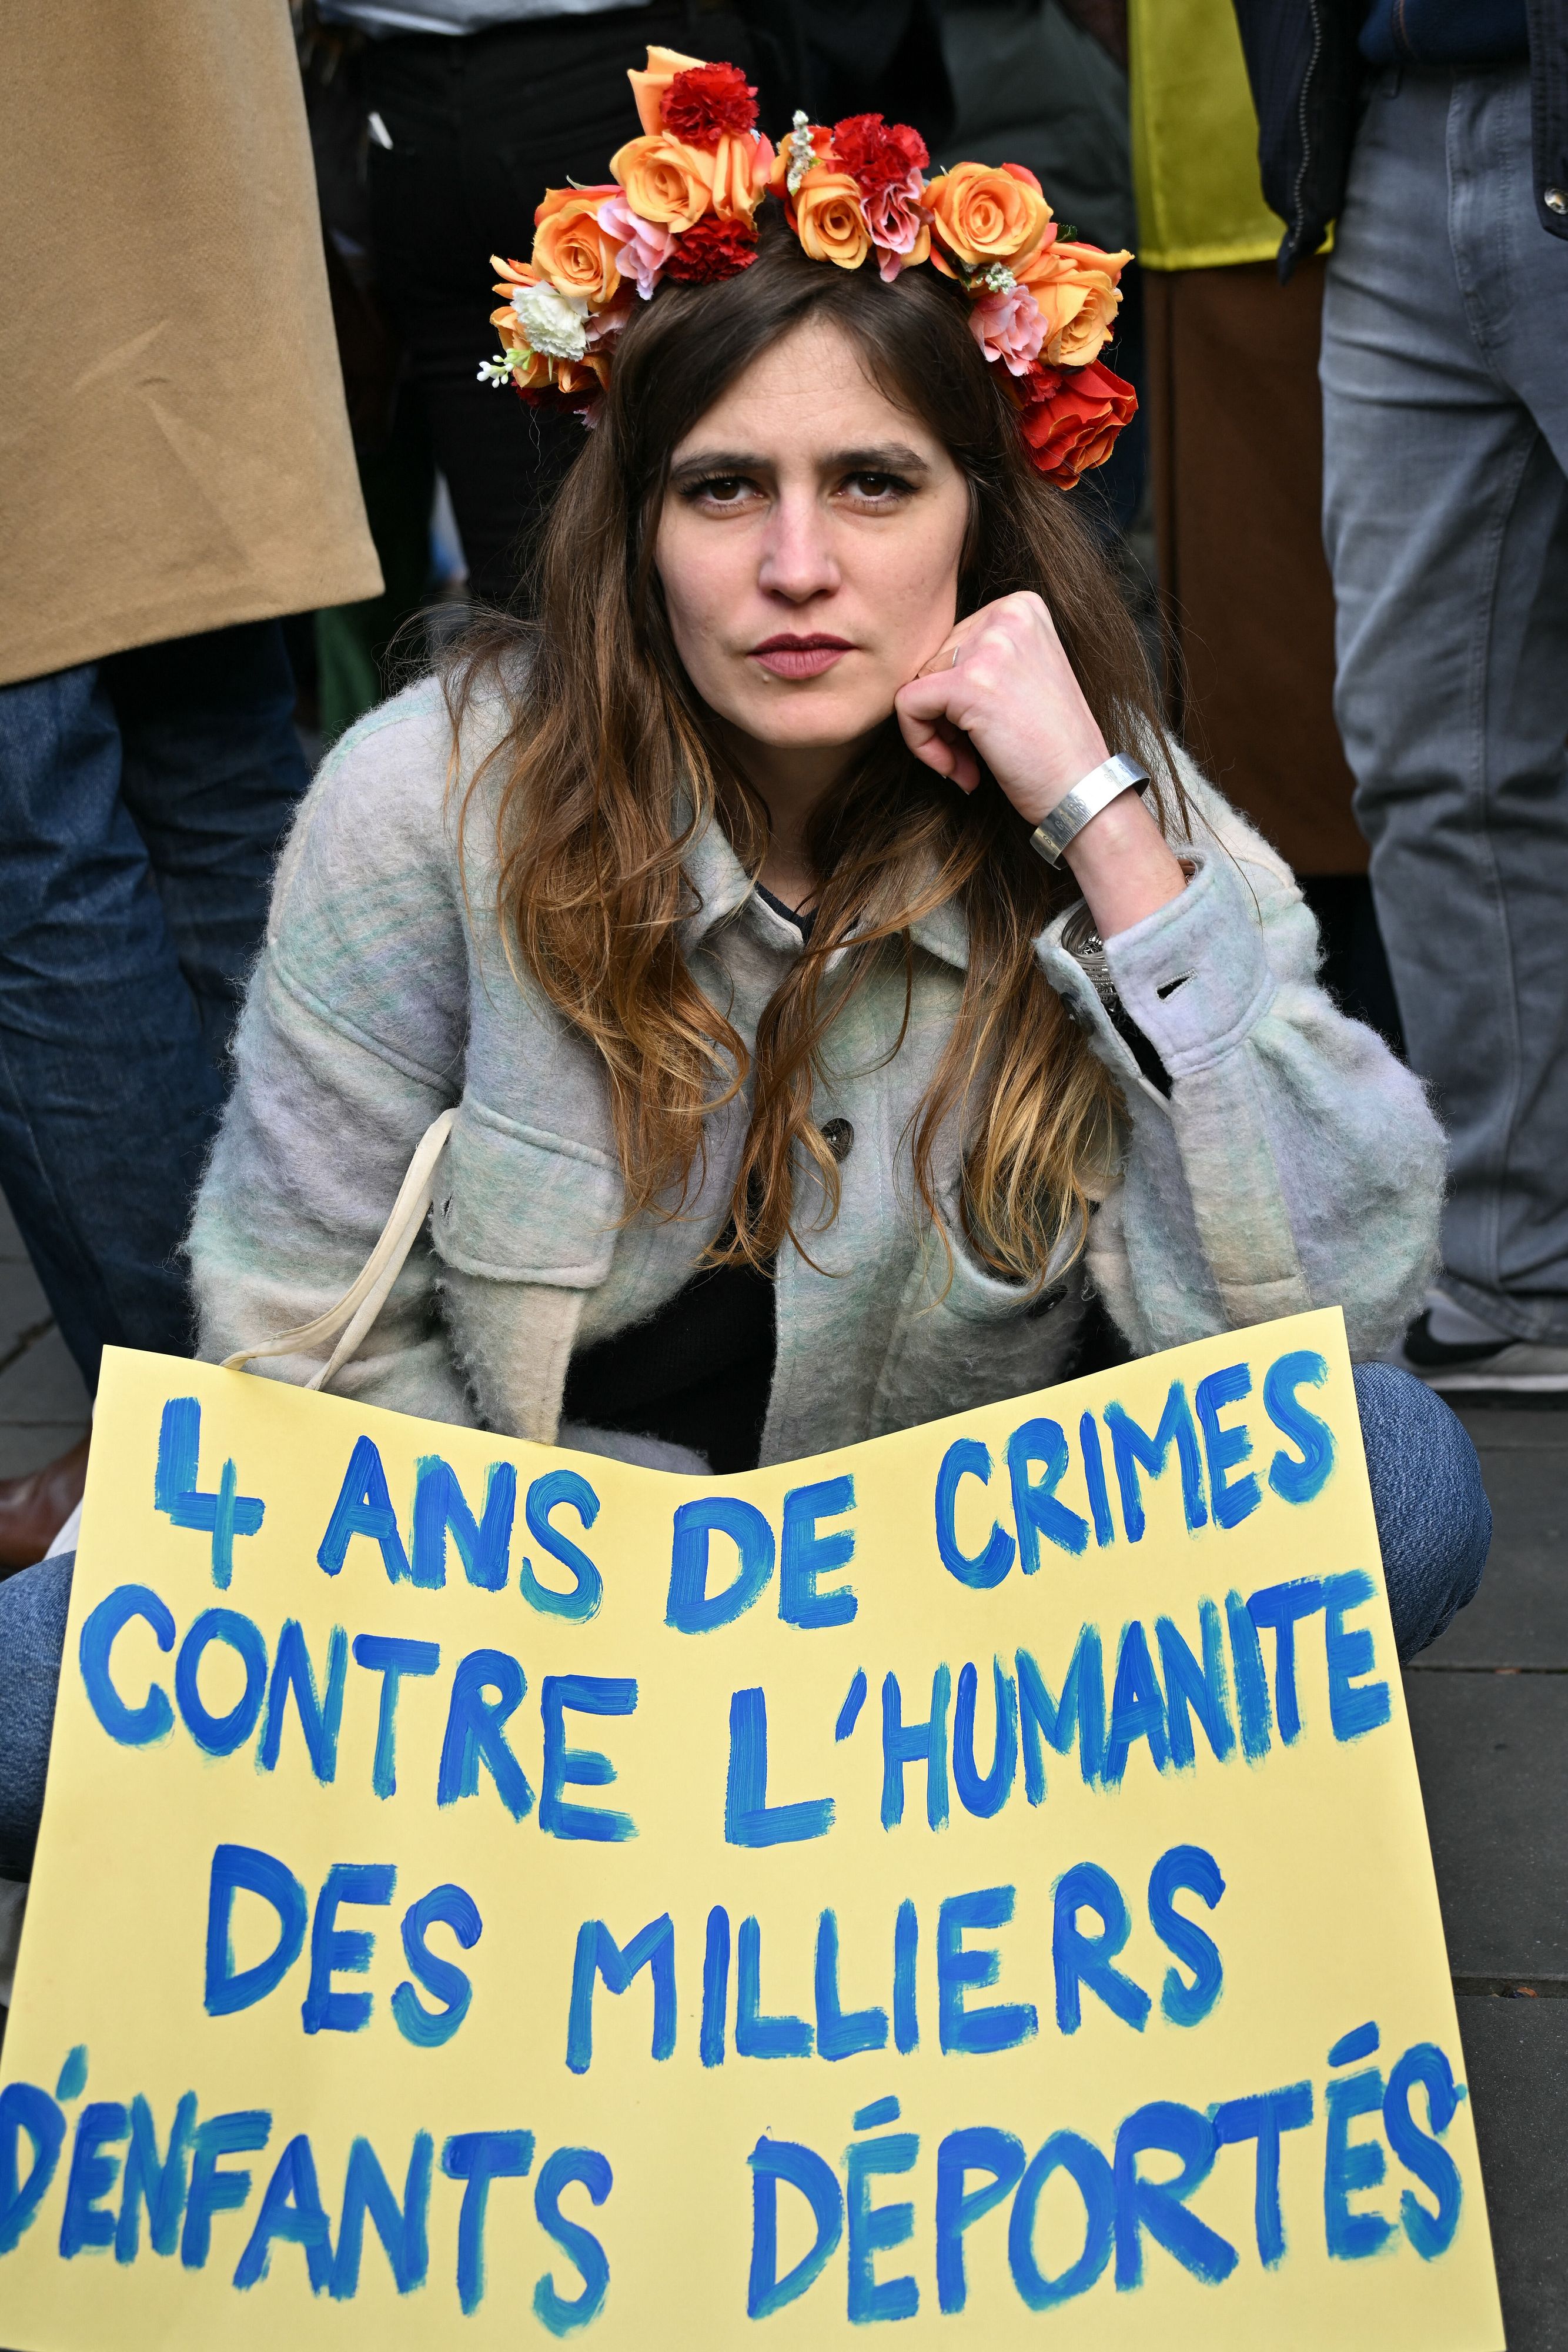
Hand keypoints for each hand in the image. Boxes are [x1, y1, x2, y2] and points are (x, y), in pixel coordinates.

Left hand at [893, 590, 1187, 939]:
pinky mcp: (969, 684)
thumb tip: (917, 668)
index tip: (977, 729)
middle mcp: (1008, 616)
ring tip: (970, 761)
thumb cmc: (1053, 746)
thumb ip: (980, 657)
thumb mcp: (1025, 676)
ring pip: (915, 682)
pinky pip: (907, 705)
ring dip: (934, 733)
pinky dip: (920, 744)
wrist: (1084, 791)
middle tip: (973, 752)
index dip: (952, 692)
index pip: (950, 640)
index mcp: (1022, 607)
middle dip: (941, 713)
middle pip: (930, 660)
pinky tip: (957, 770)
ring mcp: (990, 648)